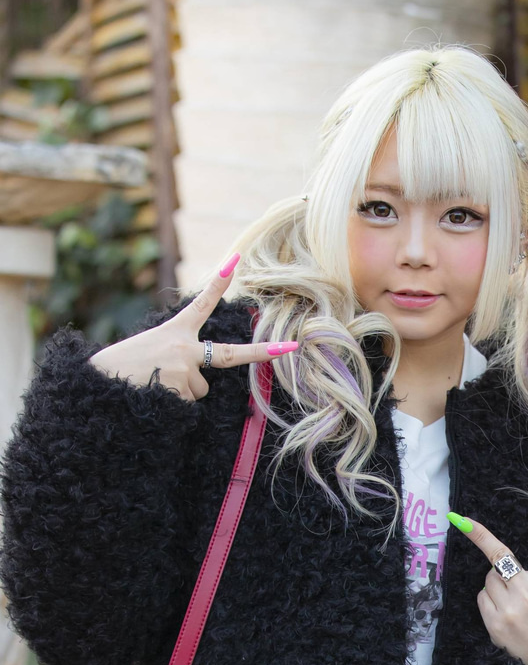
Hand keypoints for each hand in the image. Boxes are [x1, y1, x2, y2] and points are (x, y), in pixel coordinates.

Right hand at [90, 255, 297, 400]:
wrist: (99, 382)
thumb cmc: (122, 367)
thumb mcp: (150, 349)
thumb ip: (179, 356)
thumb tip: (200, 383)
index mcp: (175, 330)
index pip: (201, 303)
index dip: (219, 283)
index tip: (236, 261)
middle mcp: (184, 347)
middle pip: (229, 355)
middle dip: (263, 351)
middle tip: (291, 347)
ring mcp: (185, 369)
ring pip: (201, 388)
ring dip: (183, 390)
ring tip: (156, 385)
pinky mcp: (181, 390)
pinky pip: (190, 403)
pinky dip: (174, 403)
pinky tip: (154, 395)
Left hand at [448, 481, 527, 664]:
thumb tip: (508, 565)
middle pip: (498, 558)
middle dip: (484, 544)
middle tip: (459, 520)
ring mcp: (511, 607)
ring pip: (488, 579)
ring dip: (495, 585)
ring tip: (513, 604)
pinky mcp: (496, 623)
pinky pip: (481, 598)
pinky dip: (488, 602)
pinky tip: (504, 615)